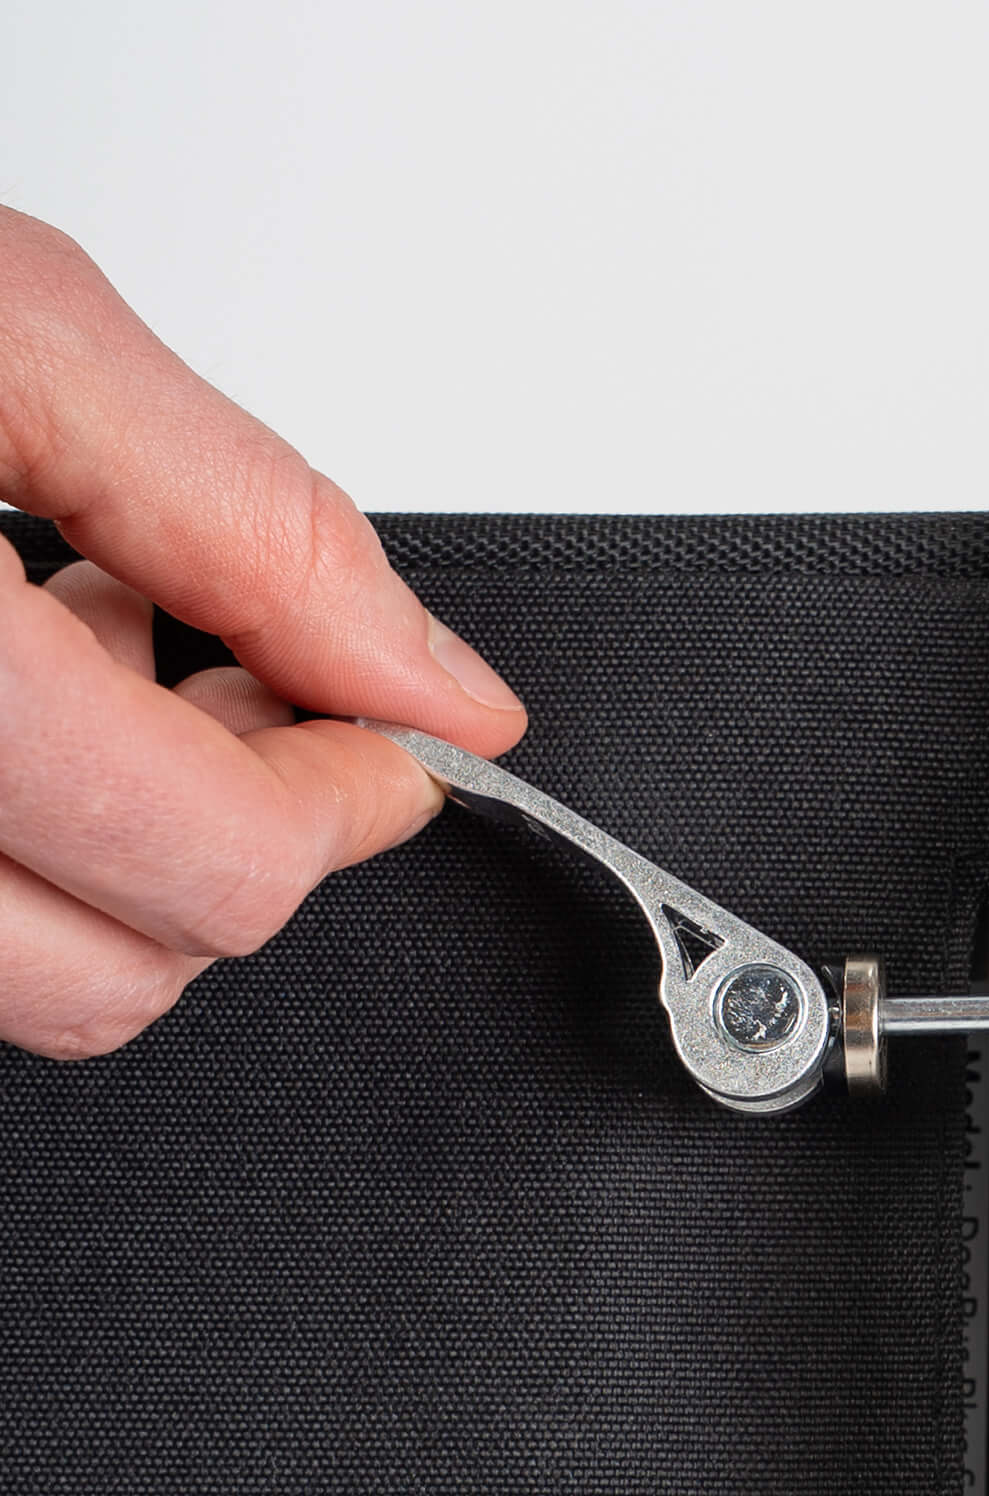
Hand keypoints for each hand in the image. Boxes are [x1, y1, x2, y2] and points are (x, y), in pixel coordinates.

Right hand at [0, 205, 523, 1057]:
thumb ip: (241, 514)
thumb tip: (439, 681)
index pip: (216, 865)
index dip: (350, 794)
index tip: (388, 725)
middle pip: (117, 980)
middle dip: (225, 841)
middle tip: (237, 686)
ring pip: (22, 981)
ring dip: (109, 845)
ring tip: (93, 653)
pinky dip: (14, 835)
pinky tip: (13, 689)